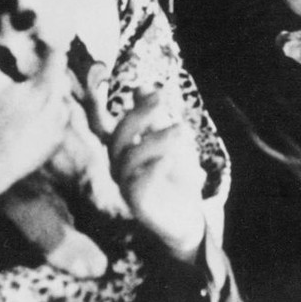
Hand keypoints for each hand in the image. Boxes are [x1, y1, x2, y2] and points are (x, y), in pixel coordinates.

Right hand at [0, 23, 71, 217]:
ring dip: (47, 93)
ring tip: (23, 98)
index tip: (39, 42)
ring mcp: (60, 127)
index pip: (58, 55)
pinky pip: (57, 119)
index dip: (48, 45)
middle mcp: (58, 107)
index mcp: (44, 89)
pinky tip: (25, 118)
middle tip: (28, 71)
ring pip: (60, 98)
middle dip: (45, 71)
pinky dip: (46, 114)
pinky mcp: (57, 143)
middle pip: (59, 77)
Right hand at [110, 94, 205, 262]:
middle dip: (139, 115)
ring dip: (155, 140)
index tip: (155, 91)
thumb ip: (155, 118)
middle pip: (117, 137)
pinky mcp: (137, 205)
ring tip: (181, 130)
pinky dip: (152, 169)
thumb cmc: (176, 175)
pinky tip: (170, 158)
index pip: (113, 124)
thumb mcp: (170, 141)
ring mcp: (125, 186)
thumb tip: (141, 87)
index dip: (124, 107)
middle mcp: (119, 166)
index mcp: (124, 149)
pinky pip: (136, 186)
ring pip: (128, 159)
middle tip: (162, 100)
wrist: (187, 215)